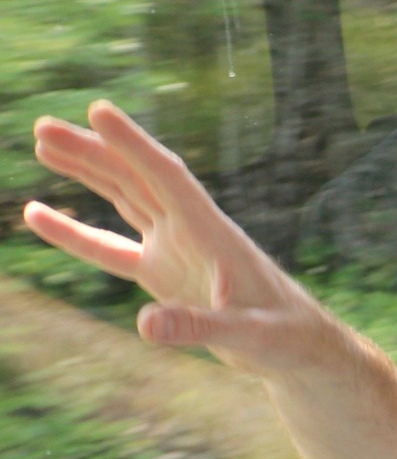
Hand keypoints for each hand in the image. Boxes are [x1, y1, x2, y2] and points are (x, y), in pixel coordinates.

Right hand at [23, 101, 333, 376]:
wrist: (299, 347)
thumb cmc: (286, 336)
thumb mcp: (250, 335)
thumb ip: (198, 328)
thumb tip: (145, 324)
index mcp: (214, 234)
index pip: (169, 178)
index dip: (135, 145)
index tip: (99, 111)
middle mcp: (191, 232)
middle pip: (136, 180)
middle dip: (93, 151)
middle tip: (44, 126)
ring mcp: (174, 249)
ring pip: (123, 199)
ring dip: (85, 172)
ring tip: (42, 143)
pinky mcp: (162, 272)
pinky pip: (110, 247)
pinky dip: (74, 232)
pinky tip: (35, 213)